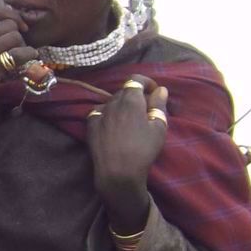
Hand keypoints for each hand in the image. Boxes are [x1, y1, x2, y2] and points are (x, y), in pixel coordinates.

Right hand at [0, 2, 34, 146]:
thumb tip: (9, 16)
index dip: (13, 16)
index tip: (19, 26)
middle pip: (9, 24)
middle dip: (16, 34)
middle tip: (12, 48)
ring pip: (15, 37)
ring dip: (20, 46)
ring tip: (12, 57)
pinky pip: (20, 54)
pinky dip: (28, 55)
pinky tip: (24, 60)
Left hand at [88, 75, 169, 230]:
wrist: (117, 170)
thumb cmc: (143, 149)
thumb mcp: (159, 127)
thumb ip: (158, 105)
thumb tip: (160, 89)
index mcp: (130, 100)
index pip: (135, 80)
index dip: (146, 82)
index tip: (154, 91)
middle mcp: (112, 102)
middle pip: (124, 91)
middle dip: (136, 95)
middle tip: (146, 109)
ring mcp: (99, 113)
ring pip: (111, 101)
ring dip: (122, 105)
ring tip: (131, 119)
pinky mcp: (90, 125)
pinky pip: (100, 112)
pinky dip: (109, 113)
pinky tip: (114, 125)